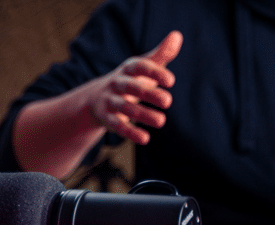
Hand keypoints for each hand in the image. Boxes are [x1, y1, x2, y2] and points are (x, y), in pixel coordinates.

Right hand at [88, 30, 182, 144]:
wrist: (97, 98)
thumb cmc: (130, 80)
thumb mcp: (143, 67)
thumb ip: (161, 54)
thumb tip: (177, 35)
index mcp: (128, 69)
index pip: (140, 68)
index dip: (155, 73)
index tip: (171, 81)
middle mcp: (117, 84)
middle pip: (133, 88)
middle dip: (150, 94)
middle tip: (168, 102)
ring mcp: (110, 102)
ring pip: (126, 109)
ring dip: (144, 115)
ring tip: (162, 122)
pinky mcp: (107, 119)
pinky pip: (118, 126)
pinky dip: (131, 133)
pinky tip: (145, 139)